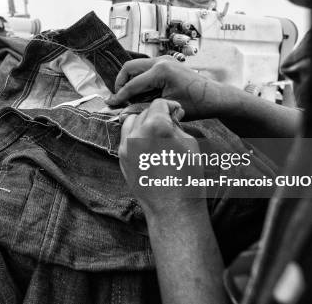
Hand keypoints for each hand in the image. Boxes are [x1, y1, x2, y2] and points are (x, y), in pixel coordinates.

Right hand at [106, 56, 228, 119]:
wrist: (214, 97)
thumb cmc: (196, 104)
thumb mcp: (166, 107)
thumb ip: (142, 107)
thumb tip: (123, 111)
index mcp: (161, 71)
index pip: (132, 84)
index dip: (120, 96)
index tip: (110, 103)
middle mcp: (161, 61)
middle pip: (130, 67)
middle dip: (121, 82)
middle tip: (118, 97)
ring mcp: (165, 59)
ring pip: (137, 66)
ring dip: (130, 79)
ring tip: (128, 96)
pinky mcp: (167, 63)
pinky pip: (146, 68)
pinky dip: (140, 78)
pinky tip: (141, 92)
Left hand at [118, 99, 204, 216]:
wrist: (173, 207)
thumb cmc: (187, 176)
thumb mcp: (190, 144)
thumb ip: (177, 125)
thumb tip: (171, 116)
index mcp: (156, 126)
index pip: (159, 104)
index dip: (169, 106)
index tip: (176, 112)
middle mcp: (137, 133)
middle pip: (145, 112)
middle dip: (157, 115)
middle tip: (169, 124)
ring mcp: (126, 146)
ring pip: (131, 122)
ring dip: (143, 123)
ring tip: (156, 133)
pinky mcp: (121, 158)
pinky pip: (125, 138)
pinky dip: (135, 136)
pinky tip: (147, 145)